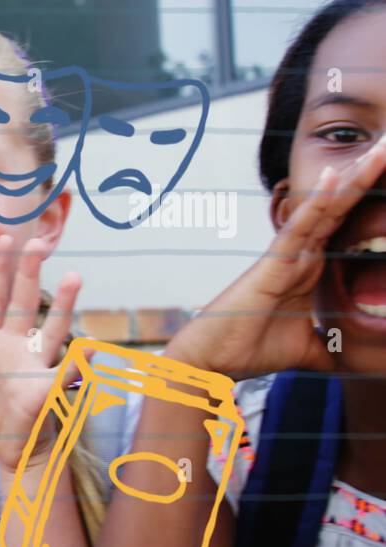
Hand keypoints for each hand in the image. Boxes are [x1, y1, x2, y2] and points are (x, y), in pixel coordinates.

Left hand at [0, 235, 80, 467]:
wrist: (3, 446)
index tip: (0, 238)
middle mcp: (13, 346)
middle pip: (21, 301)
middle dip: (27, 272)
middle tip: (35, 240)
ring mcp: (32, 365)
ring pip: (50, 328)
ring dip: (62, 305)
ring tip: (74, 277)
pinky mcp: (44, 391)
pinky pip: (65, 376)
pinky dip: (79, 364)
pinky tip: (92, 349)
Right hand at [168, 133, 385, 377]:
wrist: (211, 361)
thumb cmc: (248, 351)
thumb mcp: (309, 351)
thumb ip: (334, 349)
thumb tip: (361, 361)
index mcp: (309, 271)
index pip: (345, 228)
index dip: (368, 201)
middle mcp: (300, 257)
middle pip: (340, 210)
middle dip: (367, 179)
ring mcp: (286, 257)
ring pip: (325, 210)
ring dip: (353, 180)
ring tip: (380, 150)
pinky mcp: (272, 264)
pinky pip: (298, 227)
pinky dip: (316, 202)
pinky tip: (334, 175)